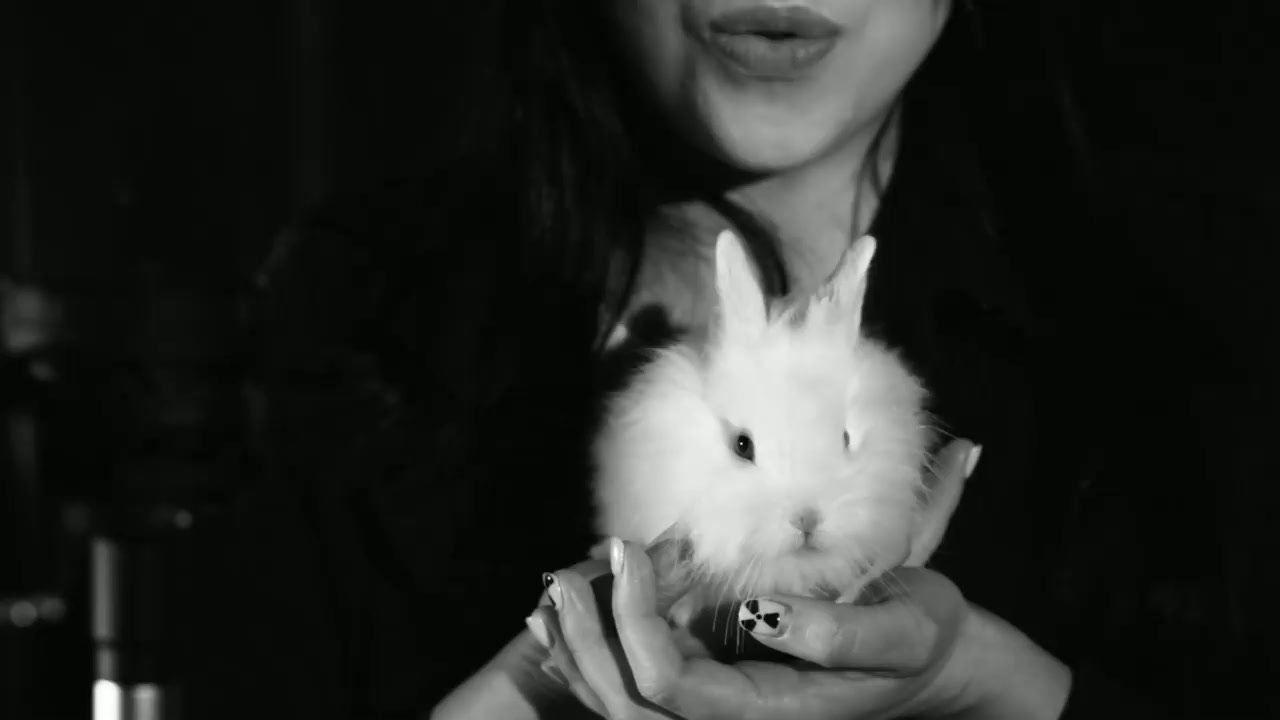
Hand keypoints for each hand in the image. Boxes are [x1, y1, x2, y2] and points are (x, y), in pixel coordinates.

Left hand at [533, 440, 1072, 719]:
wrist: (932, 653)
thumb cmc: (922, 635)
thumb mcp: (904, 629)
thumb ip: (839, 634)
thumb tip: (762, 615)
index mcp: (773, 712)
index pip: (674, 689)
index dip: (637, 623)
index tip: (632, 549)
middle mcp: (737, 717)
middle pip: (631, 705)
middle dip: (587, 641)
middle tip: (564, 574)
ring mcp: (723, 703)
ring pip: (626, 699)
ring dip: (583, 645)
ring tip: (556, 587)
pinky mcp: (717, 678)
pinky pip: (643, 677)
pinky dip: (602, 643)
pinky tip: (580, 602)